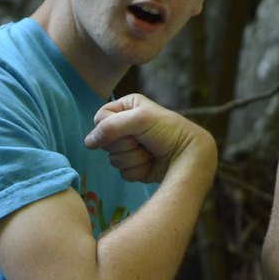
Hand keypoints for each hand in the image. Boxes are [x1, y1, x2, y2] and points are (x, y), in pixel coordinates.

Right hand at [84, 94, 214, 184]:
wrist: (189, 157)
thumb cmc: (168, 132)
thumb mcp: (139, 119)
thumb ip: (109, 126)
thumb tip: (88, 143)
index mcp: (128, 107)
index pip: (100, 118)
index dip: (110, 127)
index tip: (131, 129)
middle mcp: (128, 126)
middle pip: (104, 140)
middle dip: (124, 144)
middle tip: (144, 141)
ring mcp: (131, 147)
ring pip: (113, 159)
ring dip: (133, 158)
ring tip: (151, 153)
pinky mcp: (136, 165)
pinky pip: (123, 172)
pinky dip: (138, 170)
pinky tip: (152, 164)